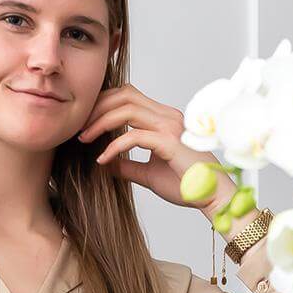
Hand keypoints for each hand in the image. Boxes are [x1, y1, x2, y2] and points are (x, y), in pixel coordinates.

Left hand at [76, 83, 219, 209]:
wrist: (212, 198)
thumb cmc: (187, 186)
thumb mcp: (149, 174)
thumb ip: (127, 165)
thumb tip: (105, 164)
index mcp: (164, 118)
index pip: (128, 96)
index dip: (103, 104)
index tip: (86, 124)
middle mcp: (167, 116)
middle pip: (124, 94)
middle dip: (97, 107)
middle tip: (79, 128)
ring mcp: (170, 127)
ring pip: (126, 109)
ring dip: (100, 122)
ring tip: (84, 140)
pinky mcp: (169, 142)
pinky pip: (134, 136)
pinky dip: (113, 146)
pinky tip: (102, 160)